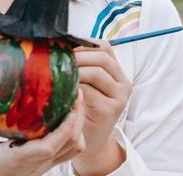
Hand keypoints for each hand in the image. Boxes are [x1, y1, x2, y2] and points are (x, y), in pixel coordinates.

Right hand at [0, 88, 86, 175]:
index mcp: (20, 157)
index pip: (52, 144)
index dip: (67, 124)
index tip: (71, 99)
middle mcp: (37, 163)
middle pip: (72, 143)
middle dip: (78, 116)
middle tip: (76, 89)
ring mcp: (43, 166)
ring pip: (74, 148)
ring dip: (78, 125)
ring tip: (74, 100)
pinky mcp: (44, 165)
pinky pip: (67, 151)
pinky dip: (73, 133)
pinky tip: (64, 115)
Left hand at [72, 41, 130, 172]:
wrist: (90, 139)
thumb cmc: (84, 106)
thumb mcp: (86, 82)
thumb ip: (82, 64)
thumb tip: (59, 42)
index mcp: (117, 71)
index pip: (104, 47)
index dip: (84, 44)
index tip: (66, 48)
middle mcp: (123, 83)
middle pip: (102, 57)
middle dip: (78, 56)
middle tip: (60, 59)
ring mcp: (119, 97)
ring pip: (96, 72)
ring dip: (75, 70)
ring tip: (60, 73)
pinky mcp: (111, 111)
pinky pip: (90, 92)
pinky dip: (75, 88)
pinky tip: (64, 90)